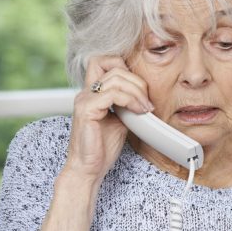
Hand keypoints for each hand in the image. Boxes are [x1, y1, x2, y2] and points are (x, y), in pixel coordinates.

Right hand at [64, 56, 152, 181]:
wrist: (89, 169)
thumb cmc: (103, 148)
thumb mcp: (121, 120)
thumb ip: (127, 104)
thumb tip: (145, 96)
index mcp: (93, 93)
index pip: (104, 61)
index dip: (126, 68)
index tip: (141, 90)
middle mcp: (86, 92)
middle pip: (114, 66)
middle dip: (137, 81)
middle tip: (147, 101)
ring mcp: (84, 100)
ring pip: (116, 78)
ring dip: (137, 91)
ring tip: (145, 108)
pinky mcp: (86, 110)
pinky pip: (112, 94)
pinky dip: (130, 100)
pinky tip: (138, 112)